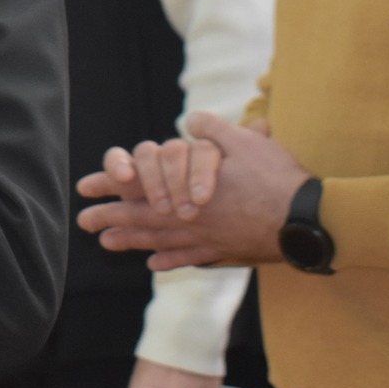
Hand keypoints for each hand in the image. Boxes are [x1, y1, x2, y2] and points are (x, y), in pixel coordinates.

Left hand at [77, 113, 309, 268]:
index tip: (86, 188)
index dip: (111, 184)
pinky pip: (190, 259)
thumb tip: (192, 122)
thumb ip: (214, 131)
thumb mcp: (244, 143)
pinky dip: (170, 261)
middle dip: (110, 218)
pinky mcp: (225, 253)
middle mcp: (189, 217)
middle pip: (141, 217)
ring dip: (131, 241)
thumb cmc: (274, 179)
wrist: (304, 220)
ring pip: (160, 241)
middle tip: (84, 223)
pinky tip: (154, 265)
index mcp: (187, 187)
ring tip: (107, 243)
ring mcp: (206, 238)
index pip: (140, 183)